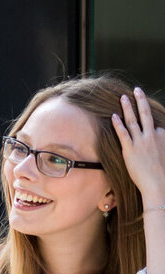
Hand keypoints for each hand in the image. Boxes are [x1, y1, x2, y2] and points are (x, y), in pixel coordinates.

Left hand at [115, 87, 164, 202]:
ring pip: (133, 120)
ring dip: (127, 107)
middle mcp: (153, 136)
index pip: (155, 124)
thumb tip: (158, 135)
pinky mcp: (130, 149)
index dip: (149, 124)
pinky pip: (123, 133)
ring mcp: (141, 142)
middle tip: (136, 90)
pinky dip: (118, 124)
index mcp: (163, 136)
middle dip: (140, 100)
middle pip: (146, 114)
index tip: (144, 121)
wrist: (159, 184)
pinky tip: (113, 116)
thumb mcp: (164, 154)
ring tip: (122, 97)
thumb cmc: (162, 173)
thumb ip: (160, 145)